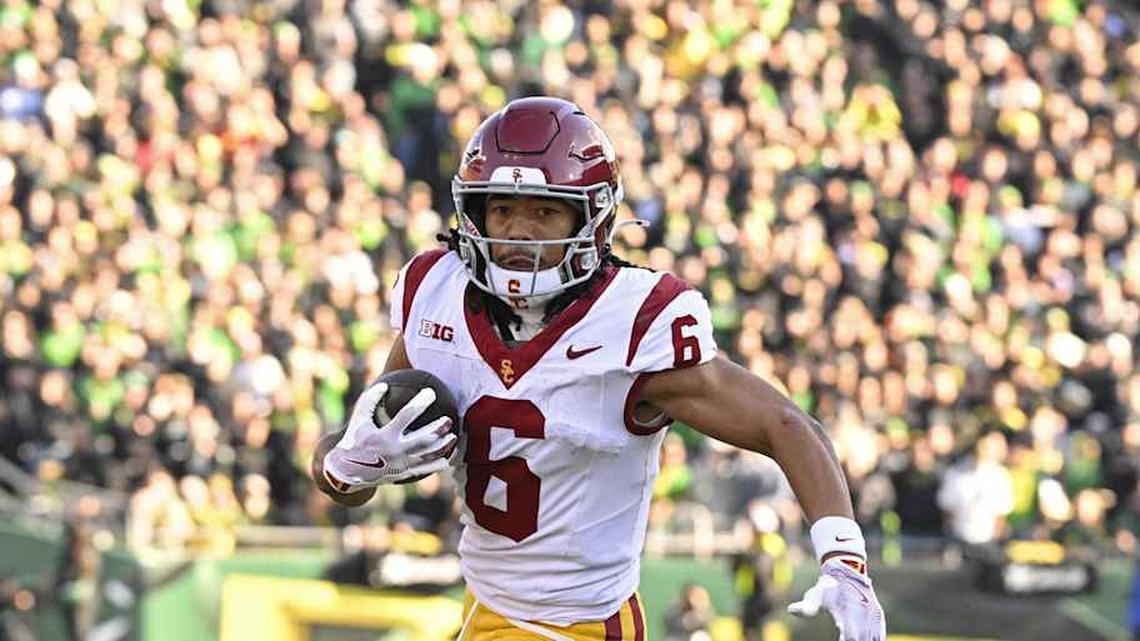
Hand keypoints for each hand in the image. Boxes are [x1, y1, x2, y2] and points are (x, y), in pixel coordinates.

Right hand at [323, 382, 456, 488]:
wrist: (347, 472)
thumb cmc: (354, 440)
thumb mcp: (358, 419)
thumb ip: (370, 400)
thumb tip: (385, 384)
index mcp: (385, 436)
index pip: (407, 415)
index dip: (421, 402)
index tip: (430, 392)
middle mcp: (396, 451)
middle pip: (424, 439)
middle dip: (439, 428)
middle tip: (448, 418)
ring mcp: (402, 465)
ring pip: (429, 456)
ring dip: (444, 446)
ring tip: (453, 436)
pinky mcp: (405, 474)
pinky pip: (427, 470)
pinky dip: (440, 462)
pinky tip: (450, 455)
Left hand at [788, 555, 884, 640]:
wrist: (846, 569)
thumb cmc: (828, 586)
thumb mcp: (815, 596)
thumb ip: (806, 607)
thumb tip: (791, 609)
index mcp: (848, 614)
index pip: (850, 639)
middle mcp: (863, 616)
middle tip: (843, 639)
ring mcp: (873, 617)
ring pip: (874, 639)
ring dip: (865, 640)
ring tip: (850, 638)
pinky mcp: (878, 616)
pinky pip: (880, 634)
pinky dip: (873, 638)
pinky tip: (861, 638)